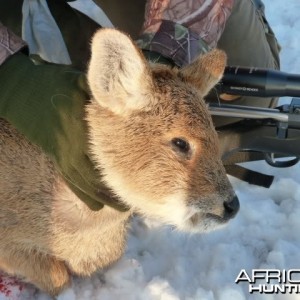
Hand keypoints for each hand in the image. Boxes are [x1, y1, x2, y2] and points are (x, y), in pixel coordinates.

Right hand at [0, 53, 127, 210]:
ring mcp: (62, 153)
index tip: (142, 181)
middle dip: (116, 192)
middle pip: (98, 177)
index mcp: (82, 127)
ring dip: (103, 198)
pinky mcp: (55, 156)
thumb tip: (129, 102)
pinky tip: (97, 206)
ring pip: (85, 184)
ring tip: (121, 209)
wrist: (21, 91)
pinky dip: (84, 195)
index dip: (125, 170)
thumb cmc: (52, 83)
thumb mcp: (79, 82)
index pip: (107, 155)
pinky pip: (70, 181)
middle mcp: (72, 146)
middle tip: (133, 204)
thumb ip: (102, 96)